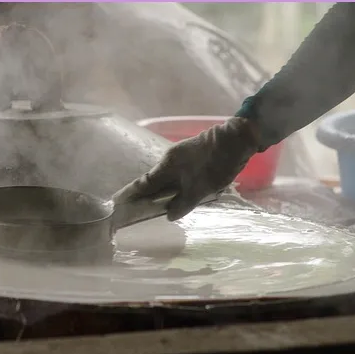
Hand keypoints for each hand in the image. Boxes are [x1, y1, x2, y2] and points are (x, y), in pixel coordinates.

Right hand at [113, 117, 260, 220]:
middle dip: (144, 195)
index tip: (116, 203)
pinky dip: (173, 186)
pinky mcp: (192, 156)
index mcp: (166, 166)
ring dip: (160, 191)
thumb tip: (169, 215)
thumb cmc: (216, 164)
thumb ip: (182, 204)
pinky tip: (179, 195)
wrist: (238, 139)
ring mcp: (181, 156)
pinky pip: (176, 174)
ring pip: (166, 178)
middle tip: (135, 210)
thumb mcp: (199, 190)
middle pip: (152, 181)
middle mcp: (169, 159)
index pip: (142, 184)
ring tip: (156, 206)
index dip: (129, 195)